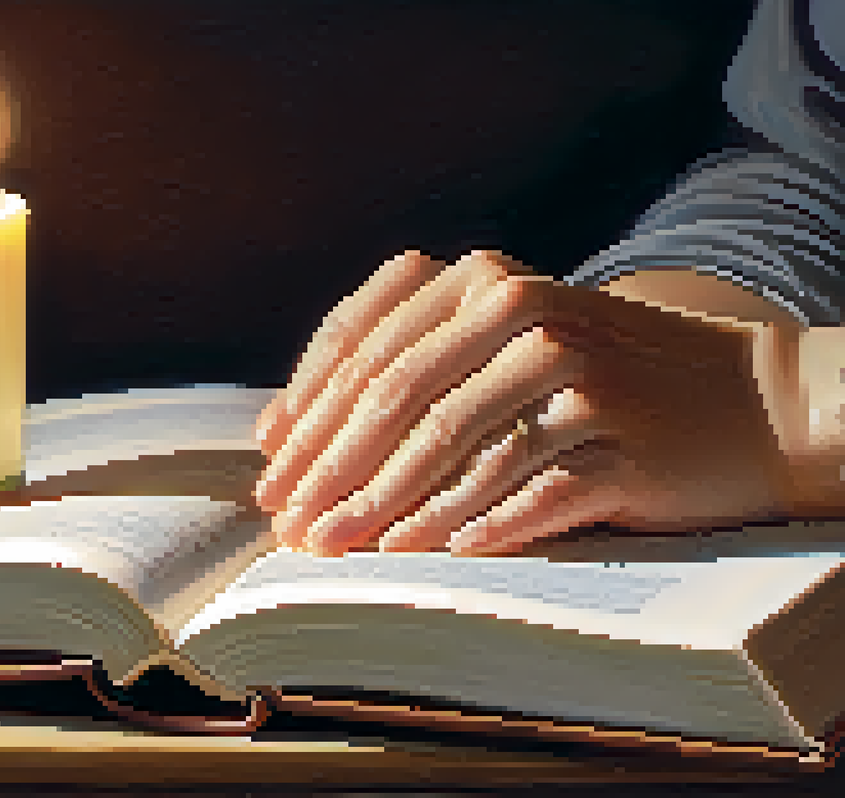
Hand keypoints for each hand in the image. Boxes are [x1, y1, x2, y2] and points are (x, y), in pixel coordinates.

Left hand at [254, 250, 795, 555]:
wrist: (744, 401)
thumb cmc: (597, 379)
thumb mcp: (504, 345)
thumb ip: (409, 368)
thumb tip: (289, 433)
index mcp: (479, 281)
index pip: (364, 346)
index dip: (306, 411)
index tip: (269, 467)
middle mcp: (521, 310)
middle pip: (395, 397)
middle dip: (330, 468)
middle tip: (290, 524)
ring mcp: (572, 369)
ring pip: (450, 445)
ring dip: (382, 505)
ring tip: (337, 547)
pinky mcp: (616, 434)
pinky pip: (521, 488)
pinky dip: (468, 523)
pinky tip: (427, 554)